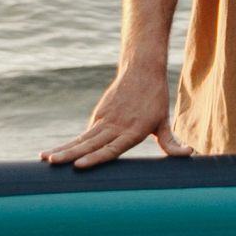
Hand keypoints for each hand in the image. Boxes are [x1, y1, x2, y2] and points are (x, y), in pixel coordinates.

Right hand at [43, 67, 190, 167]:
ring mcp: (105, 119)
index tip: (78, 165)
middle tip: (53, 163)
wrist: (142, 70)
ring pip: (82, 138)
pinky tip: (54, 154)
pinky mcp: (99, 115)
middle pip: (90, 144)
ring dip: (64, 149)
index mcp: (132, 130)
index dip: (95, 158)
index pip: (111, 148)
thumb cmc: (155, 99)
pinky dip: (69, 144)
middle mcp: (116, 126)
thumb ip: (171, 142)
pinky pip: (84, 133)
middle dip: (70, 155)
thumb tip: (189, 154)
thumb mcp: (164, 121)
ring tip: (46, 158)